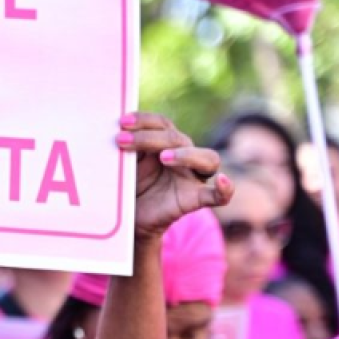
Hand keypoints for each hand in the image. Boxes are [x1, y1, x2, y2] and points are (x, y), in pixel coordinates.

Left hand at [116, 113, 232, 238]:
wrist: (134, 218)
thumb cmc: (132, 186)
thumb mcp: (126, 165)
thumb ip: (126, 149)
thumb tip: (114, 133)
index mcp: (167, 143)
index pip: (163, 124)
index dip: (144, 120)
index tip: (122, 123)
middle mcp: (185, 156)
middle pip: (179, 139)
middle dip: (149, 137)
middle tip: (123, 140)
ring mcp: (193, 177)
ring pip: (207, 158)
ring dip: (186, 155)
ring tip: (163, 157)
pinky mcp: (196, 199)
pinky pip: (218, 196)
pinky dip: (225, 189)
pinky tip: (223, 181)